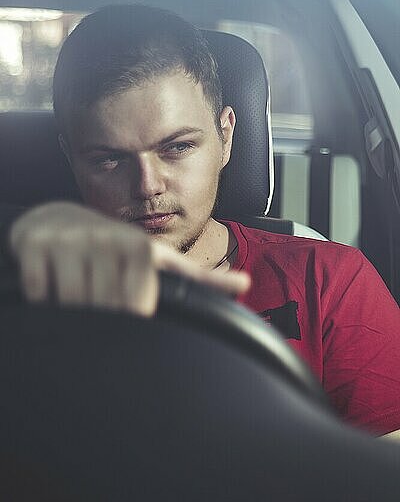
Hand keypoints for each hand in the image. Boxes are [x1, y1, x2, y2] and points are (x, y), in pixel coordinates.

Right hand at [9, 202, 249, 316]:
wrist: (57, 219)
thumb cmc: (113, 246)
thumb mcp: (156, 257)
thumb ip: (198, 276)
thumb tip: (244, 284)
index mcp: (141, 250)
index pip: (139, 306)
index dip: (130, 317)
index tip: (125, 312)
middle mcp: (109, 241)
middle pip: (106, 310)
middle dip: (99, 314)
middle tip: (96, 297)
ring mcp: (71, 242)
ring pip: (73, 305)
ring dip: (72, 308)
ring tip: (76, 289)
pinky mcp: (36, 246)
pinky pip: (40, 294)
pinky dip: (43, 298)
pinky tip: (52, 283)